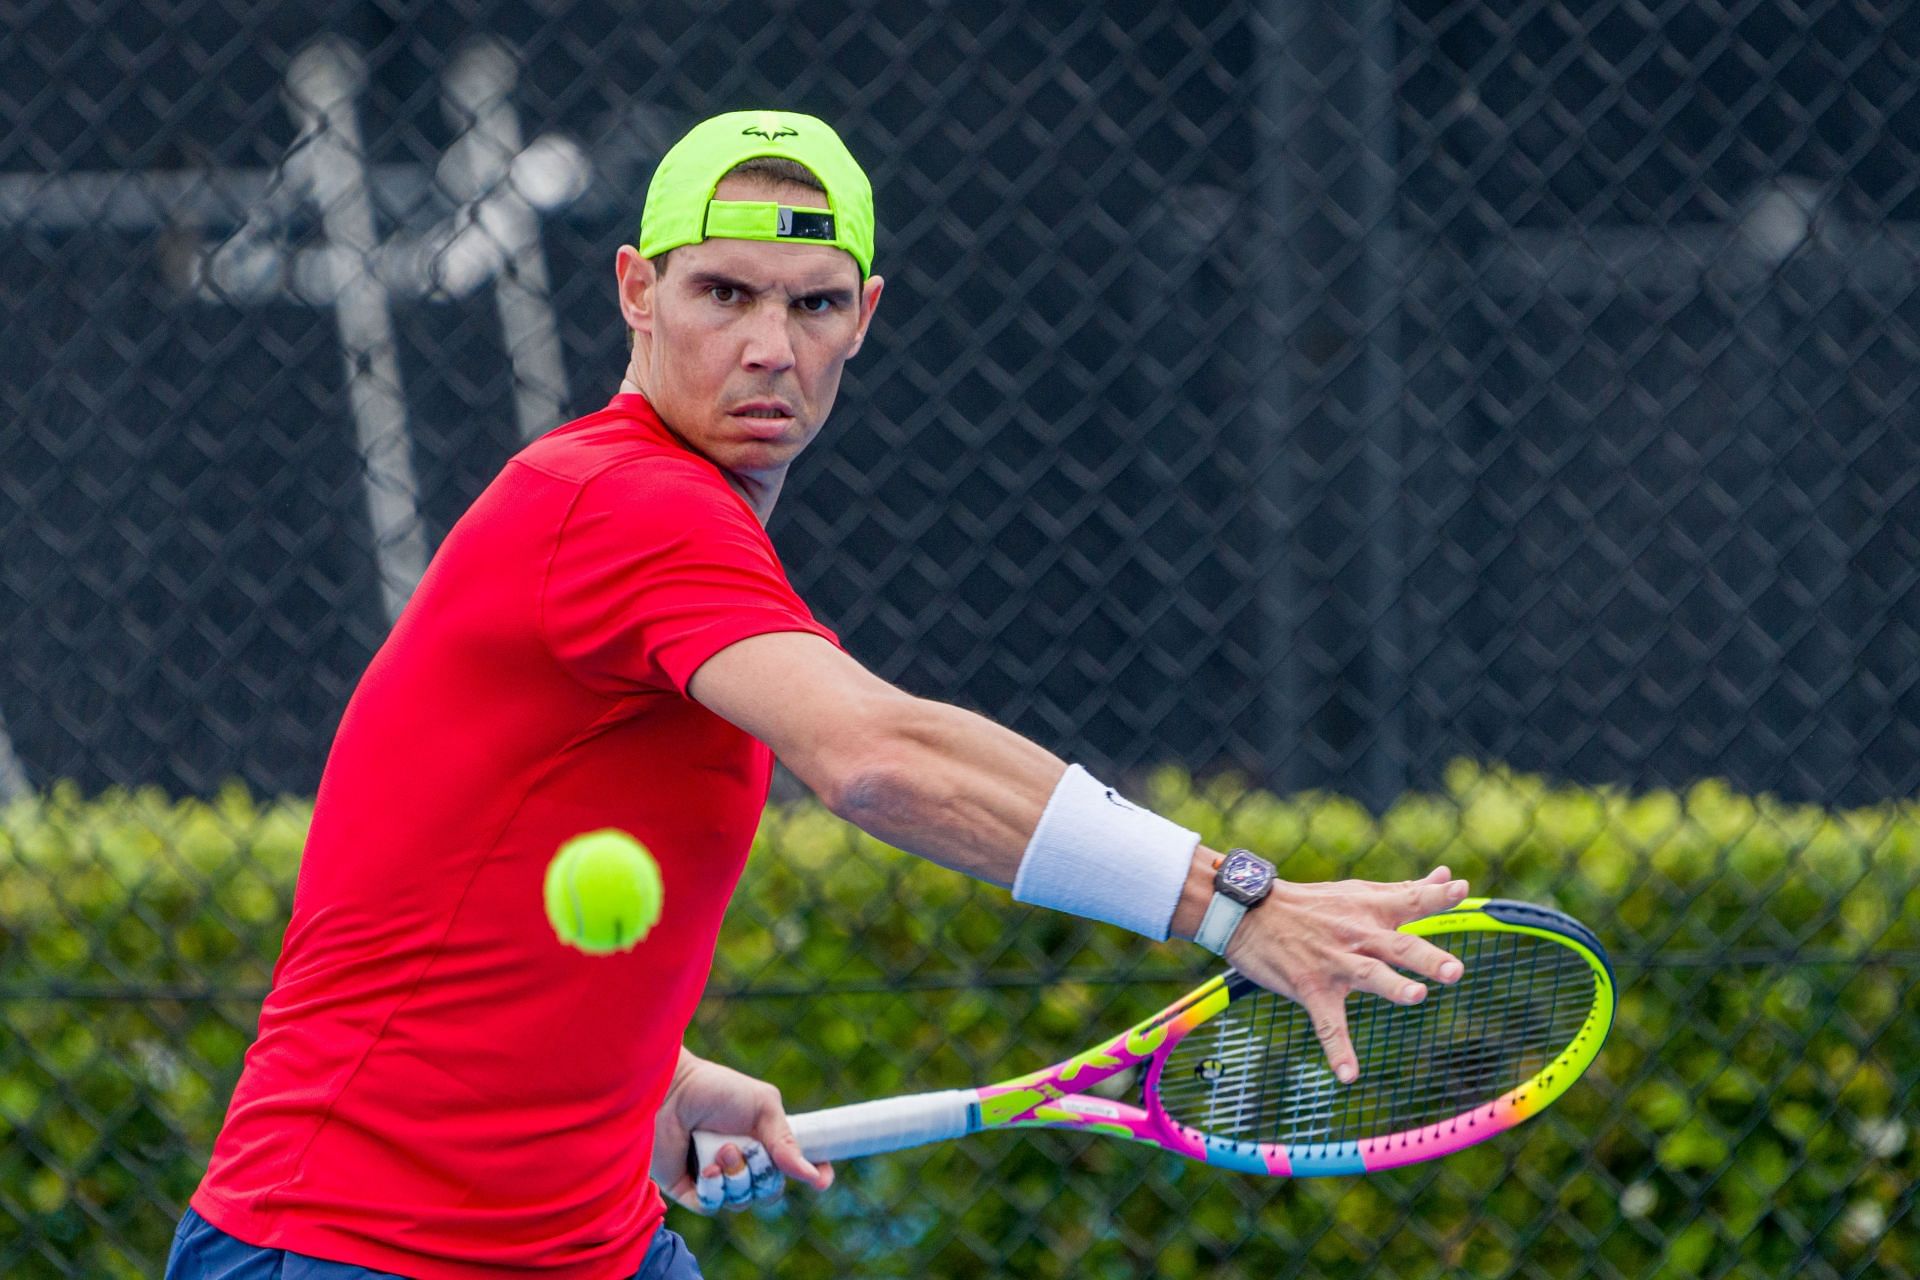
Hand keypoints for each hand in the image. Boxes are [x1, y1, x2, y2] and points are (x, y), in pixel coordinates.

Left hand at [652, 1049, 832, 1213]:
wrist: (668, 1093)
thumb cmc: (715, 1090)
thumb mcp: (762, 1106)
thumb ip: (786, 1141)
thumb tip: (813, 1176)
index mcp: (764, 1138)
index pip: (798, 1165)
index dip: (814, 1174)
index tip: (821, 1180)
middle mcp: (743, 1161)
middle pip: (771, 1190)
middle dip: (763, 1173)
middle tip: (745, 1148)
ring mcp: (718, 1177)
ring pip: (744, 1201)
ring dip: (736, 1178)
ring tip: (719, 1151)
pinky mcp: (692, 1190)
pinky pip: (715, 1207)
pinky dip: (715, 1190)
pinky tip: (706, 1170)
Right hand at [1225, 865, 1469, 1082]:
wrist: (1249, 913)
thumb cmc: (1312, 904)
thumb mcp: (1359, 893)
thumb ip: (1407, 891)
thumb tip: (1450, 877)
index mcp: (1372, 910)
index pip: (1411, 900)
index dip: (1436, 897)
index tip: (1459, 891)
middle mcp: (1357, 935)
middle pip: (1398, 946)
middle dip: (1426, 958)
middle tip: (1454, 970)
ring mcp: (1334, 963)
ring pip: (1368, 975)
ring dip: (1392, 986)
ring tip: (1417, 996)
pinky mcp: (1311, 988)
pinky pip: (1327, 1023)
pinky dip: (1337, 1049)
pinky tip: (1348, 1075)